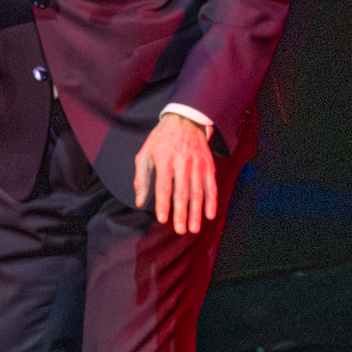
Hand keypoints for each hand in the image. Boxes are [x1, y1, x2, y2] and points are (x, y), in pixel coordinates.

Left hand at [134, 114, 217, 234]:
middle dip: (181, 214)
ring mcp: (197, 165)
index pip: (164, 187)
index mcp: (165, 161)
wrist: (184, 120)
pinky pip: (211, 186)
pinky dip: (212, 202)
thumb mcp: (145, 154)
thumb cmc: (161, 139)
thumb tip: (139, 202)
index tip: (163, 219)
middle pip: (182, 193)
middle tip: (180, 230)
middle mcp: (182, 163)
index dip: (163, 204)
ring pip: (198, 192)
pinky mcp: (208, 165)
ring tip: (194, 228)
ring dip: (196, 212)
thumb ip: (141, 178)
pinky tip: (210, 214)